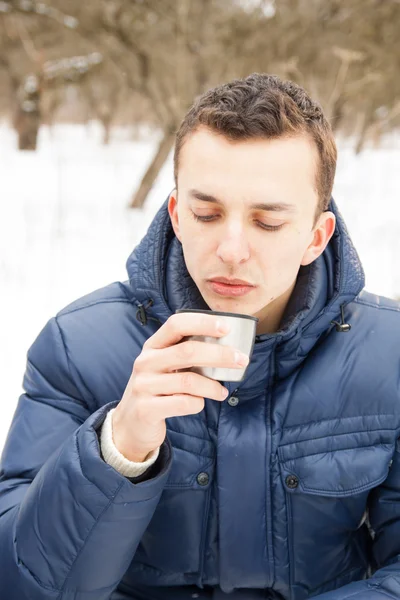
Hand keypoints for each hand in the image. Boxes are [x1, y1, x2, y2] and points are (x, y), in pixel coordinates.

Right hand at [112, 312, 248, 461]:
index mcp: (153, 345)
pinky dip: (198, 404)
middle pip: (187, 351)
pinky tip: (200, 404)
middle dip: (220, 355)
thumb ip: (187, 355)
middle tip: (241, 360)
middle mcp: (146, 361)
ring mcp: (143, 385)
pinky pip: (183, 404)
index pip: (176, 324)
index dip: (202, 323)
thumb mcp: (165, 366)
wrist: (130, 424)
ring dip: (212, 386)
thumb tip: (227, 348)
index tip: (226, 328)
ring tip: (222, 391)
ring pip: (188, 381)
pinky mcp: (146, 409)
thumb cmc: (158, 390)